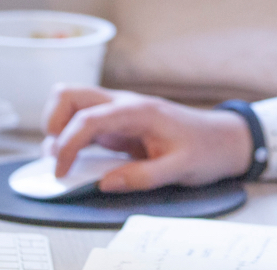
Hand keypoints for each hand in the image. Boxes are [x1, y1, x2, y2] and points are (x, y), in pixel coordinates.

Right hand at [42, 86, 253, 190]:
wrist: (224, 138)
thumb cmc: (205, 149)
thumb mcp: (180, 169)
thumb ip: (143, 176)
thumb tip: (104, 182)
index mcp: (139, 111)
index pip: (89, 116)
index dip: (67, 143)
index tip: (61, 172)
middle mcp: (125, 104)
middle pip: (71, 94)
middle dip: (53, 123)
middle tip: (60, 157)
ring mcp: (119, 111)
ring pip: (73, 101)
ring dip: (58, 126)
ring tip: (66, 158)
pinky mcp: (118, 123)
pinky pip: (83, 119)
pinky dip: (69, 134)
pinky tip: (76, 157)